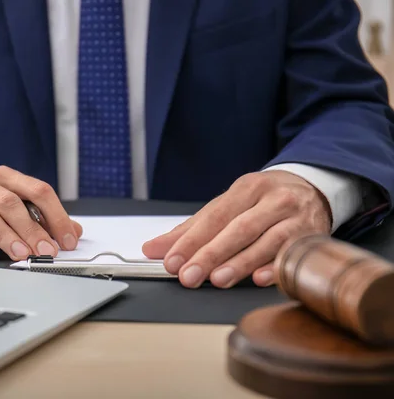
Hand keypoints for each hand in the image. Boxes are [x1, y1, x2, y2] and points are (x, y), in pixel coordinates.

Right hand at [0, 166, 81, 260]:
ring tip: (22, 254)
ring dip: (6, 235)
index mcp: (5, 177)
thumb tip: (72, 232)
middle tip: (47, 251)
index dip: (56, 215)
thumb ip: (40, 213)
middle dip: (33, 229)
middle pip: (12, 203)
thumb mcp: (9, 195)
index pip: (37, 190)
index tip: (68, 239)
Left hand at [142, 171, 331, 288]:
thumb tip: (153, 248)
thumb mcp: (228, 206)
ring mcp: (296, 217)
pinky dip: (276, 267)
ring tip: (218, 279)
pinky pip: (293, 253)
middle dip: (211, 254)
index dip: (192, 240)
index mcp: (247, 188)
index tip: (172, 261)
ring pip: (266, 241)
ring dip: (240, 262)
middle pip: (238, 229)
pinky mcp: (313, 236)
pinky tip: (259, 279)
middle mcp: (273, 200)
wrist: (314, 189)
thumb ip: (191, 229)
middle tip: (189, 276)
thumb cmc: (263, 201)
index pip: (214, 216)